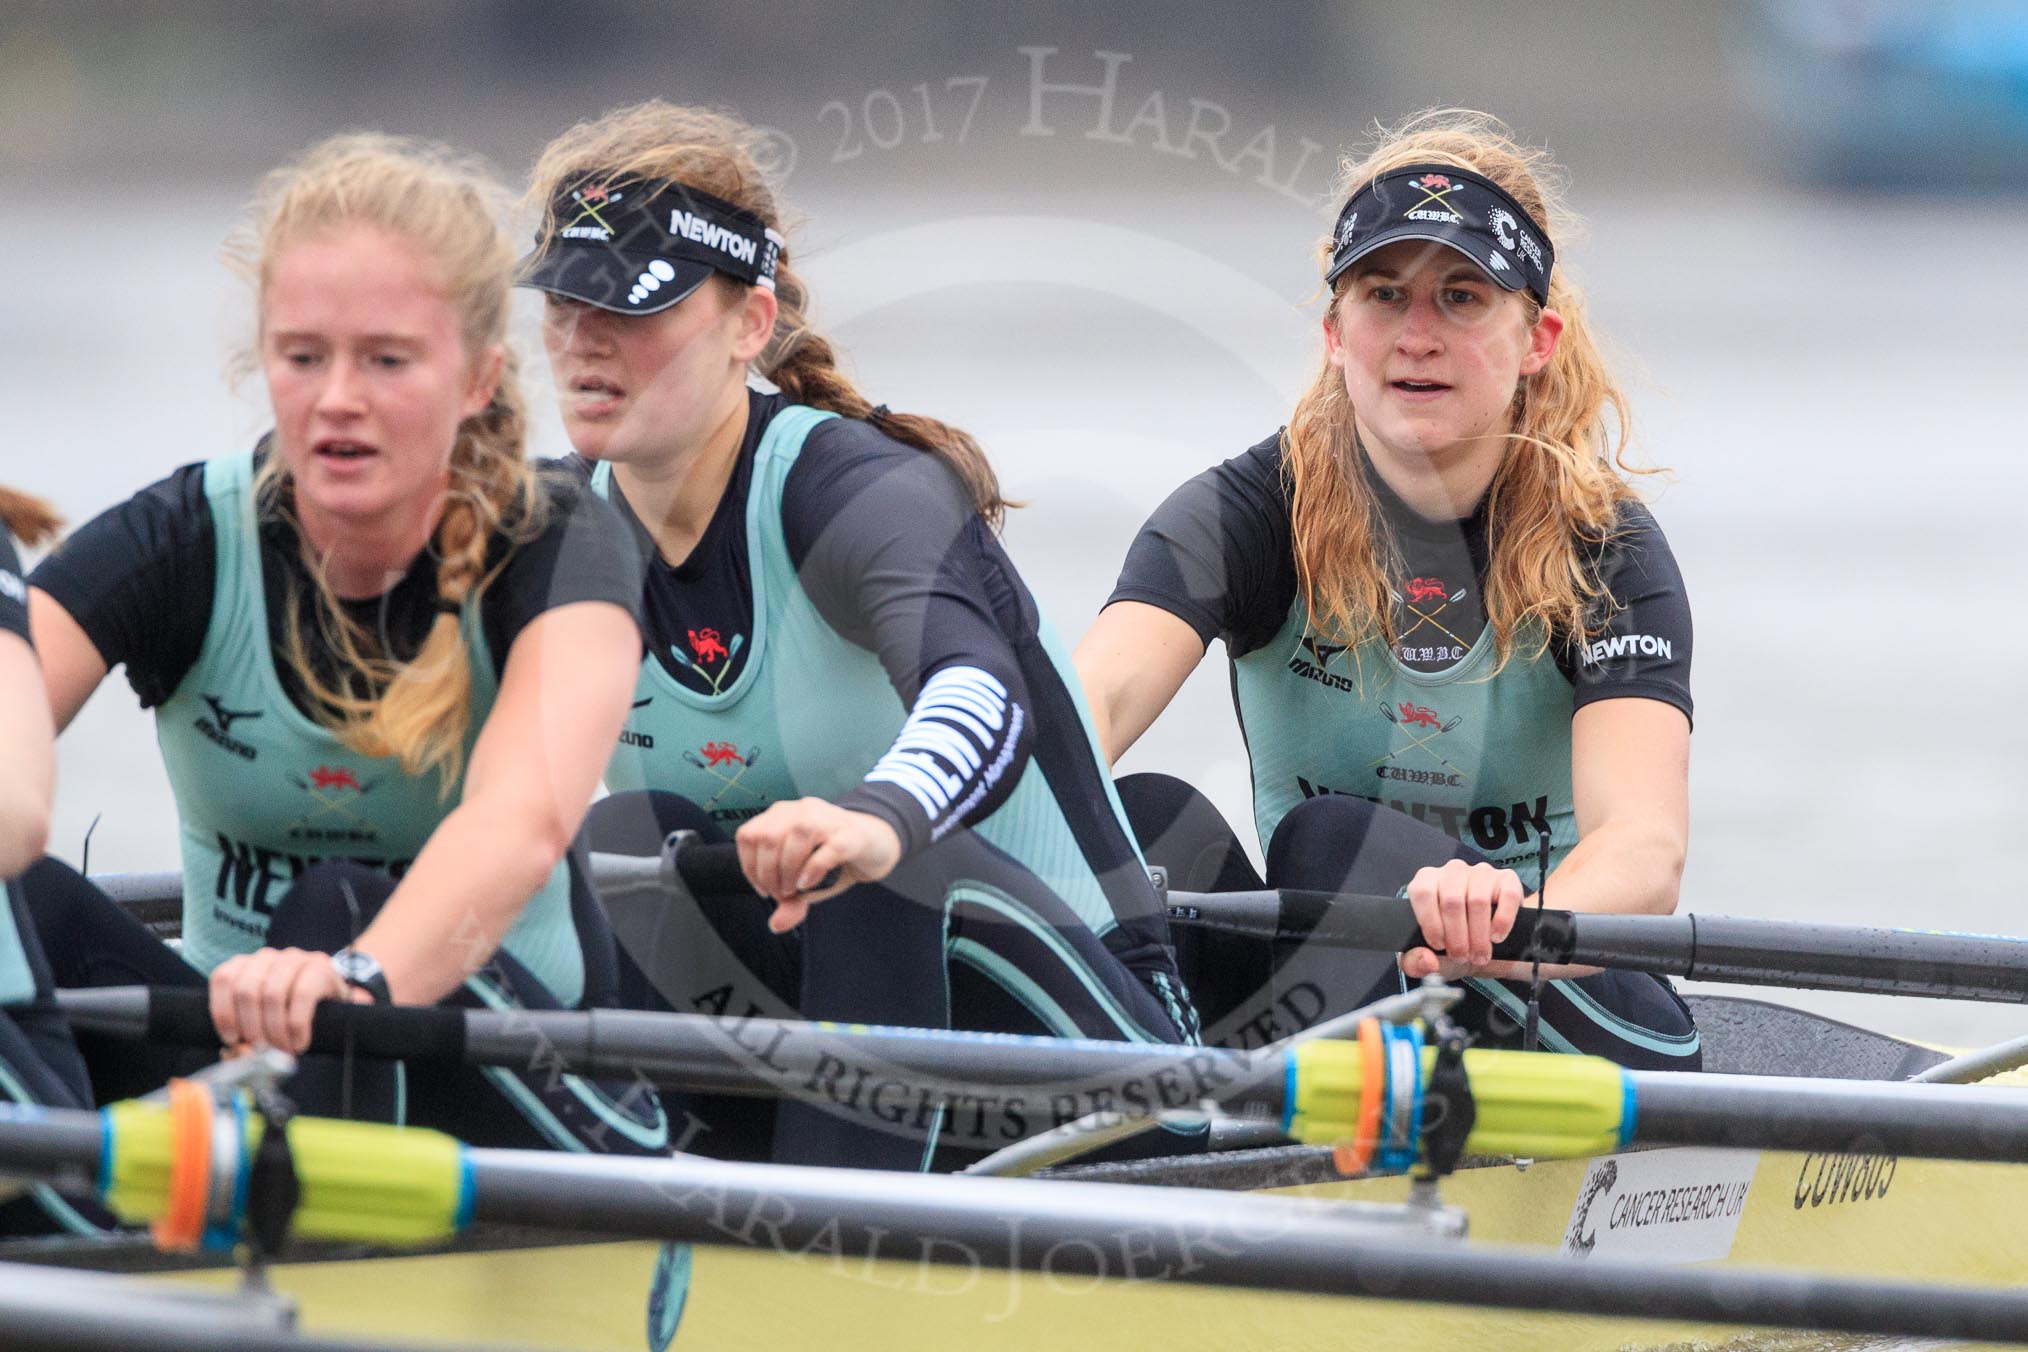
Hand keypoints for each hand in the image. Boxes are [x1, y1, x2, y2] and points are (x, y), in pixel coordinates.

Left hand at [209, 947, 372, 1053]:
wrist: (333, 1004)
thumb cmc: (290, 1014)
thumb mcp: (261, 1016)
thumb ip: (244, 1029)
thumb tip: (232, 1051)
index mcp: (247, 964)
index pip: (224, 978)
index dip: (224, 1012)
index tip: (233, 1039)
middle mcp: (268, 957)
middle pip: (246, 990)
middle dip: (251, 1027)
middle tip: (261, 1050)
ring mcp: (296, 959)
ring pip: (272, 994)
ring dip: (274, 1030)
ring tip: (282, 1050)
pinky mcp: (320, 968)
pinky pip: (302, 996)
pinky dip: (297, 1025)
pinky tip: (299, 1043)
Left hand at [735, 798, 903, 932]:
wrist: (878, 843)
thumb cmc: (834, 858)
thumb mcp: (806, 879)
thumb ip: (789, 901)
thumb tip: (776, 924)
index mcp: (784, 814)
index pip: (749, 835)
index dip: (748, 866)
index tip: (763, 889)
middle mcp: (802, 810)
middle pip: (767, 837)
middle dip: (767, 874)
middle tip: (781, 893)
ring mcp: (828, 819)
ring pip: (795, 837)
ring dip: (787, 872)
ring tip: (794, 889)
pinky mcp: (851, 835)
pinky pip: (825, 850)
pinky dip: (811, 871)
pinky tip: (809, 883)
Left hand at [1400, 860, 1525, 980]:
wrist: (1482, 940)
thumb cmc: (1450, 941)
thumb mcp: (1426, 955)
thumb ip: (1416, 962)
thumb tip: (1428, 961)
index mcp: (1427, 880)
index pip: (1423, 893)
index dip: (1431, 923)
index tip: (1439, 946)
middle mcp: (1453, 871)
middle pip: (1452, 901)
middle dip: (1457, 937)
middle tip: (1462, 958)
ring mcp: (1481, 872)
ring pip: (1478, 900)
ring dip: (1479, 935)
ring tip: (1479, 955)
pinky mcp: (1507, 879)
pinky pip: (1507, 895)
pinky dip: (1503, 921)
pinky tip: (1496, 937)